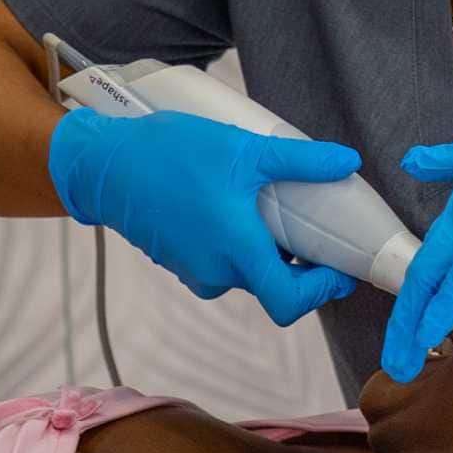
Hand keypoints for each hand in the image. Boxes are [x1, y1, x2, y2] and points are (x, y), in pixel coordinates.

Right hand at [48, 107, 362, 326]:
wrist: (105, 165)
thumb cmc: (172, 156)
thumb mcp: (243, 150)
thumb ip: (300, 161)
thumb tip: (347, 161)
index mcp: (237, 251)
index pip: (289, 303)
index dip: (321, 292)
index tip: (338, 269)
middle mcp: (217, 272)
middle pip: (273, 286)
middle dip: (299, 264)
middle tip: (313, 227)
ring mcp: (196, 270)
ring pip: (247, 272)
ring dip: (267, 251)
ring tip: (274, 208)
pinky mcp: (180, 262)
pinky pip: (223, 263)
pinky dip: (240, 246)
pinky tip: (239, 208)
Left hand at [381, 91, 452, 381]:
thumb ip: (452, 160)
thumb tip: (412, 160)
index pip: (439, 250)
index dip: (428, 288)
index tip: (425, 320)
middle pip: (425, 270)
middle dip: (406, 318)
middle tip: (396, 356)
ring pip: (433, 282)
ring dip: (415, 325)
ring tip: (403, 361)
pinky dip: (438, 311)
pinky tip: (425, 336)